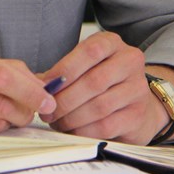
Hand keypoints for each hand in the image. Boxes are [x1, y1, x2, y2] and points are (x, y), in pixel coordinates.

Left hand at [37, 31, 172, 144]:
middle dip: (64, 100)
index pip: (90, 51)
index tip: (45, 85)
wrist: (136, 102)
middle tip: (47, 111)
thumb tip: (36, 83)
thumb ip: (62, 72)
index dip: (64, 69)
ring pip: (99, 106)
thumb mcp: (84, 65)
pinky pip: (106, 125)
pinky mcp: (137, 115)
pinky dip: (84, 130)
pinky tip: (73, 130)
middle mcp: (129, 62)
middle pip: (93, 82)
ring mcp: (137, 89)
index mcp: (112, 43)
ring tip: (57, 122)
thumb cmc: (103, 81)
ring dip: (71, 117)